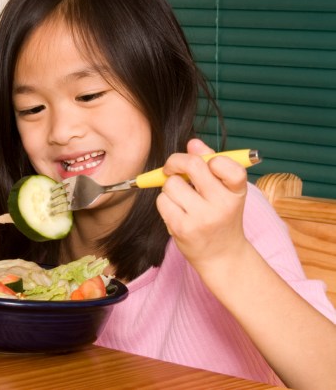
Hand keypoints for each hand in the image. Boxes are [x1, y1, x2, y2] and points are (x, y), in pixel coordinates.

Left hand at [155, 138, 249, 270]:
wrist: (221, 255)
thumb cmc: (221, 216)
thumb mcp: (225, 191)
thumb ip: (210, 164)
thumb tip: (192, 143)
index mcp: (236, 191)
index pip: (224, 163)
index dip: (208, 158)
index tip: (203, 164)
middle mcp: (222, 204)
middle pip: (191, 165)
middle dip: (176, 161)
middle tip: (172, 168)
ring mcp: (202, 217)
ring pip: (171, 183)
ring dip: (170, 186)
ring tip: (181, 198)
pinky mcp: (182, 228)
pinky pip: (162, 201)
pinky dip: (165, 202)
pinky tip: (176, 211)